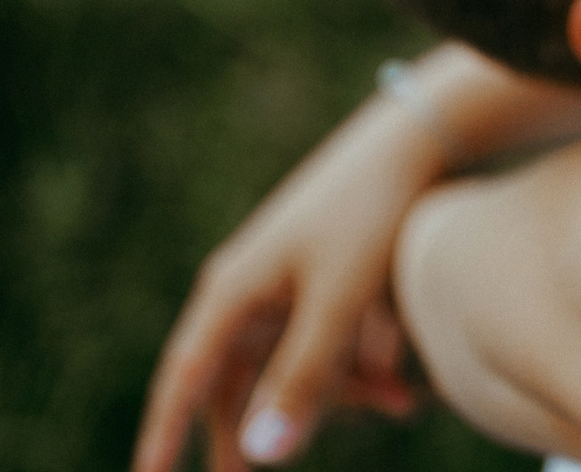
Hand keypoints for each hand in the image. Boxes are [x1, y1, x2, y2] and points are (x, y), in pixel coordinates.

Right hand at [133, 46, 580, 470]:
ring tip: (401, 402)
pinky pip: (325, 338)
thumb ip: (303, 377)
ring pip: (292, 362)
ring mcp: (285, 281)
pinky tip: (404, 384)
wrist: (418, 140)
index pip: (184, 380)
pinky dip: (359, 364)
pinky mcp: (324, 275)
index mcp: (232, 291)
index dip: (163, 435)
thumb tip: (261, 454)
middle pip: (238, 383)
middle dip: (257, 431)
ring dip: (338, 394)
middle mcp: (248, 288)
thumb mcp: (339, 301)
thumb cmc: (370, 213)